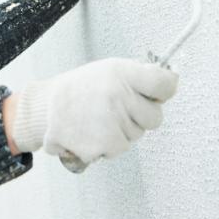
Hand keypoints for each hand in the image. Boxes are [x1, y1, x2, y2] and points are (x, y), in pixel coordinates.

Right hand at [11, 58, 177, 164]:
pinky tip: (93, 131)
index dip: (166, 90)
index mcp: (122, 73)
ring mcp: (112, 122)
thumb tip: (171, 83)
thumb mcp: (109, 70)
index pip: (165, 84)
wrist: (47, 109)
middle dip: (141, 116)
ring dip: (123, 131)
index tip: (159, 93)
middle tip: (119, 108)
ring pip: (137, 135)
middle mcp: (119, 96)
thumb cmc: (81, 88)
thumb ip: (139, 76)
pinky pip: (121, 148)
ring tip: (100, 118)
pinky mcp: (104, 144)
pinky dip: (109, 144)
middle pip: (155, 117)